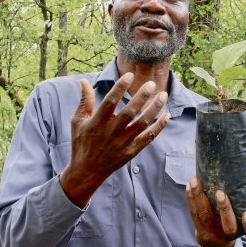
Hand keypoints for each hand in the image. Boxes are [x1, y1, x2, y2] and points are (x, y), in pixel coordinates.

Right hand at [60, 73, 169, 206]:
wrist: (86, 171)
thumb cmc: (82, 142)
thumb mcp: (78, 121)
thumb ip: (84, 101)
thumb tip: (83, 81)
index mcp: (97, 123)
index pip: (110, 102)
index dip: (120, 87)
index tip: (129, 75)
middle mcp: (111, 132)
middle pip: (129, 112)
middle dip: (141, 97)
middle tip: (152, 83)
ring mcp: (123, 143)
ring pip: (142, 124)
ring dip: (154, 109)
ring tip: (163, 95)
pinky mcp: (131, 151)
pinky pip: (148, 138)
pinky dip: (159, 127)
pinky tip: (167, 115)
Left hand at [186, 176, 245, 246]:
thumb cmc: (232, 225)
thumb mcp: (241, 221)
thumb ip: (244, 207)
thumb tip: (244, 179)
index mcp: (242, 232)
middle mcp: (228, 235)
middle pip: (228, 226)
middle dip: (224, 209)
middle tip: (220, 193)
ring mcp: (213, 234)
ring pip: (206, 216)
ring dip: (199, 196)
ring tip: (195, 181)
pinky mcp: (200, 230)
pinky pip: (194, 214)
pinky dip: (191, 198)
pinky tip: (189, 186)